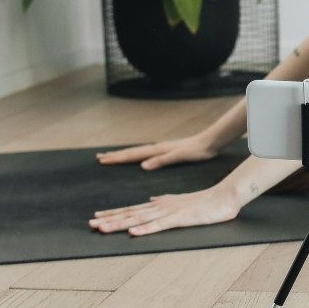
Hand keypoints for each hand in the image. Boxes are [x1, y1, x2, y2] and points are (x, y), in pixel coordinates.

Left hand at [89, 186, 240, 235]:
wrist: (224, 197)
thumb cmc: (204, 202)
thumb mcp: (180, 201)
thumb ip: (164, 201)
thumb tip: (150, 201)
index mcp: (160, 204)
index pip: (132, 210)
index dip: (113, 213)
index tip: (96, 217)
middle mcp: (160, 207)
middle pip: (131, 214)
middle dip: (109, 220)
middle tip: (90, 224)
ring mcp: (169, 212)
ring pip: (140, 220)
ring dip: (120, 225)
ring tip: (103, 229)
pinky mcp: (180, 218)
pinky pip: (160, 226)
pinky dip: (145, 230)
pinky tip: (132, 234)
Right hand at [94, 133, 218, 169]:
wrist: (210, 141)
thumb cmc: (196, 150)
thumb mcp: (179, 157)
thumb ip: (162, 161)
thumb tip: (142, 166)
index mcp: (157, 150)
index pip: (133, 154)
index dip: (117, 158)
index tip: (102, 160)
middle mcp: (157, 148)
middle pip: (131, 151)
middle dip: (115, 155)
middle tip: (99, 157)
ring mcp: (161, 149)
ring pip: (137, 151)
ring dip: (124, 154)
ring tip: (112, 155)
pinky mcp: (167, 151)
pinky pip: (146, 153)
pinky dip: (136, 155)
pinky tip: (137, 158)